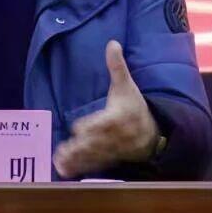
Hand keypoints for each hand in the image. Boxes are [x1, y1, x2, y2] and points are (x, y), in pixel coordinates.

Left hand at [53, 40, 159, 178]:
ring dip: (76, 160)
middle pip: (98, 143)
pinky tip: (63, 170)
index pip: (105, 123)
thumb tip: (112, 42)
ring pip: (93, 156)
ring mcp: (111, 150)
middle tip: (64, 149)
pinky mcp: (107, 159)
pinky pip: (92, 165)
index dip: (92, 126)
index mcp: (119, 117)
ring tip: (59, 161)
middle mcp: (116, 136)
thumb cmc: (134, 106)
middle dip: (81, 147)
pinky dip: (79, 168)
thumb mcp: (127, 85)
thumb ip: (117, 66)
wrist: (152, 133)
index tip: (77, 128)